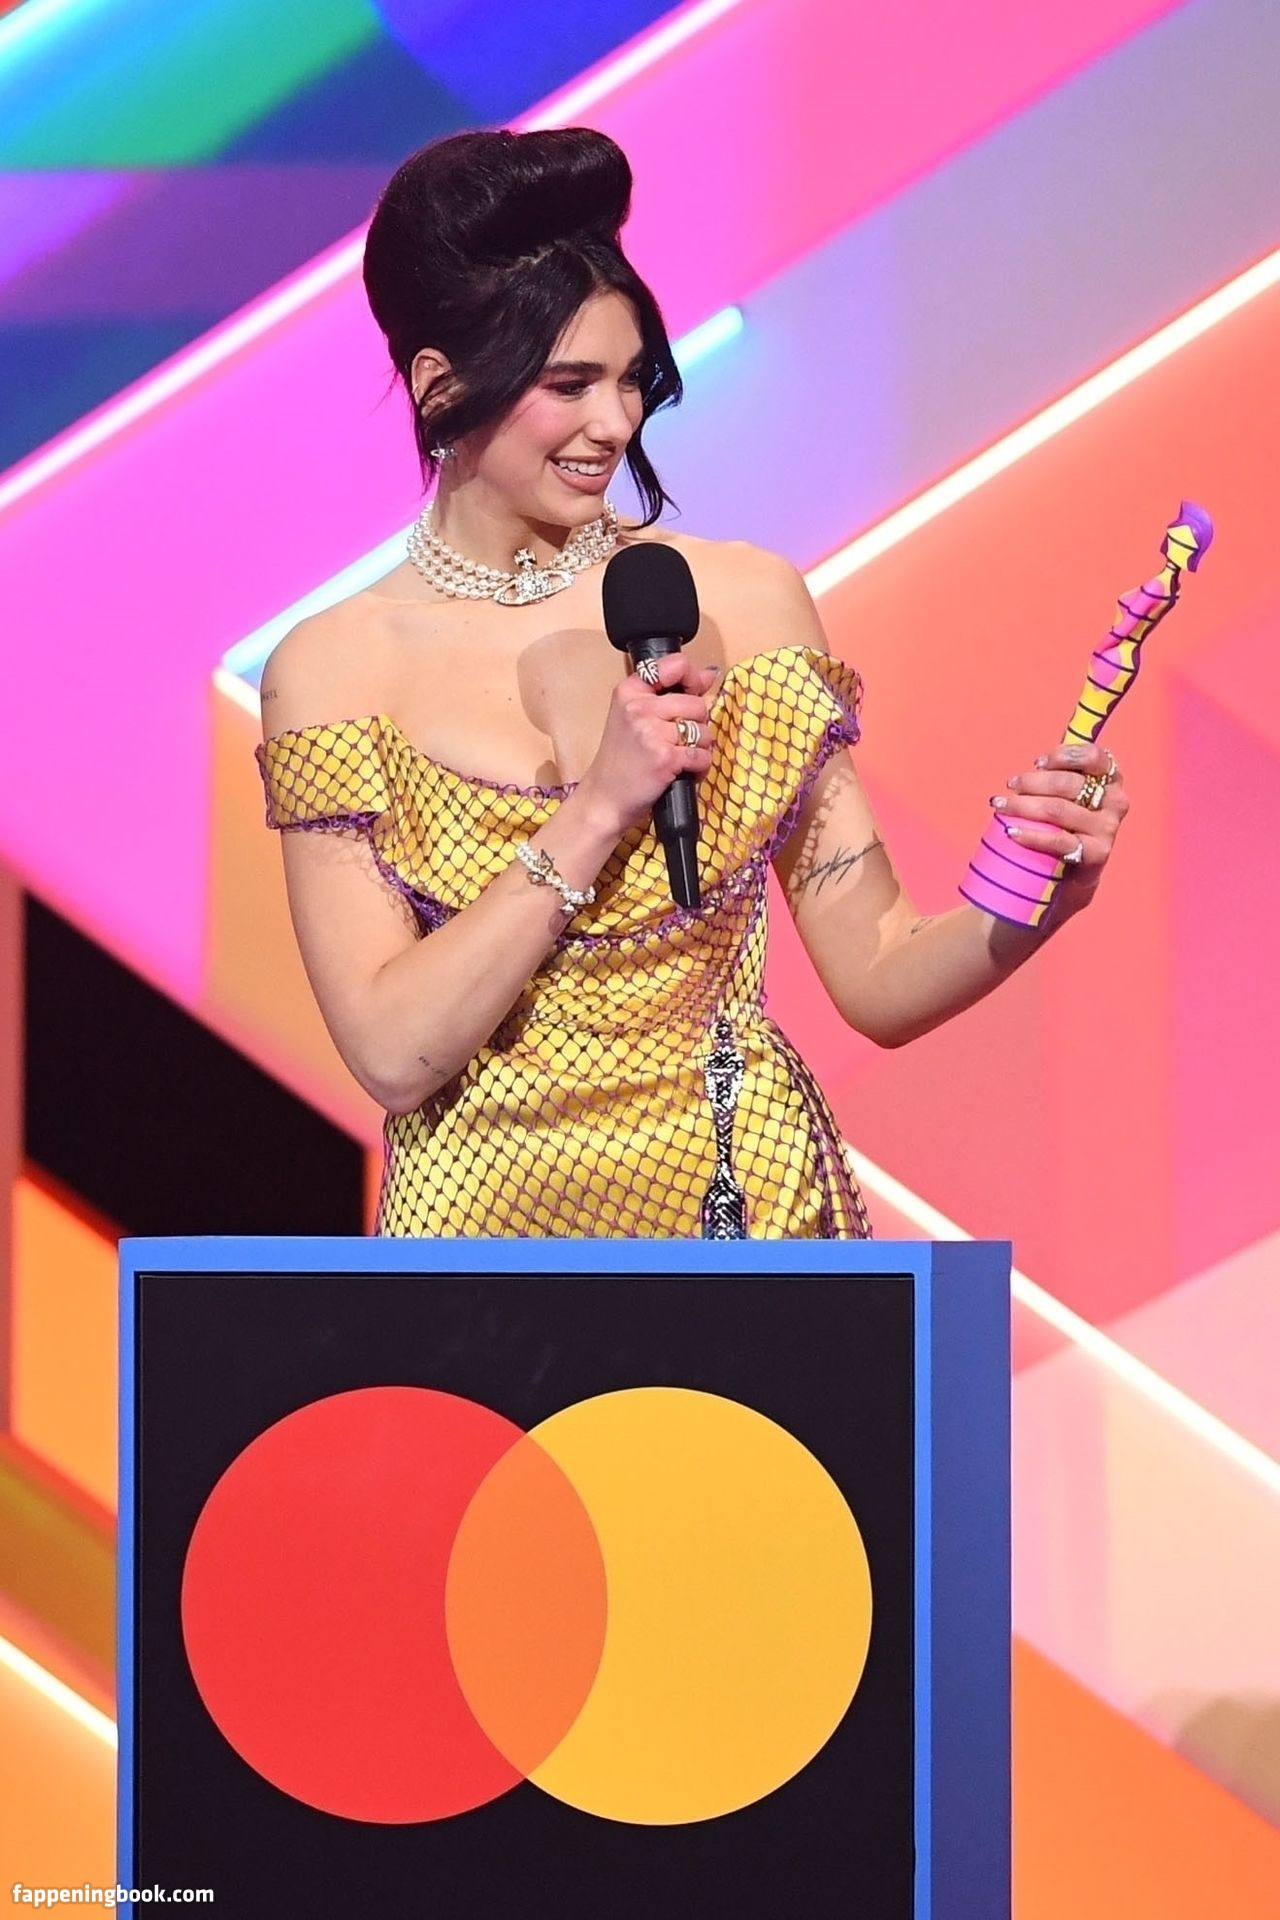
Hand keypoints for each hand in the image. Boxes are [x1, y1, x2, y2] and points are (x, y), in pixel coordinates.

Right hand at [577, 652, 717, 836]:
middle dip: (696, 724)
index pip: (676, 665)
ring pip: (703, 731)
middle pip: (697, 703)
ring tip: (678, 758)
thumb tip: (709, 674)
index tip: (691, 693)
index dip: (692, 679)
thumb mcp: (631, 717)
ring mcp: (652, 733)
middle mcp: (639, 708)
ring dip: (699, 748)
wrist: (604, 799)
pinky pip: (703, 756)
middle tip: (676, 740)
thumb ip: (667, 693)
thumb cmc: (621, 761)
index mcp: (629, 692)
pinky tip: (683, 772)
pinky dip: (699, 768)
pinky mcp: (665, 758)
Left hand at [989, 741, 1129, 917]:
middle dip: (1033, 782)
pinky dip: (1030, 835)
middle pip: (1069, 783)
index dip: (1063, 755)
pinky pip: (1057, 840)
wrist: (1074, 871)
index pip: (1093, 757)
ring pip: (1058, 809)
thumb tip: (1036, 764)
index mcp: (1111, 780)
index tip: (1038, 763)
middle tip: (1011, 785)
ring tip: (1001, 805)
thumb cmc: (1066, 824)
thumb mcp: (1068, 796)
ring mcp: (1107, 828)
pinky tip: (1011, 832)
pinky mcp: (1096, 853)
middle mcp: (1115, 801)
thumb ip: (1059, 774)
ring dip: (1023, 805)